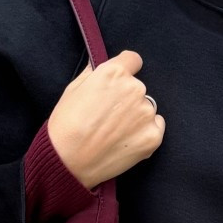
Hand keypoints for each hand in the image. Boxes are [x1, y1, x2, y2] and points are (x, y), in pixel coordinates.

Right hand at [46, 49, 164, 189]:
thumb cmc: (66, 125)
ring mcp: (146, 113)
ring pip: (146, 108)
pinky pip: (156, 127)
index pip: (133, 60)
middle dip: (126, 97)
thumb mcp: (73, 89)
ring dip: (136, 116)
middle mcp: (135, 89)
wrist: (68, 162)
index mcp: (114, 73)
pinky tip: (125, 141)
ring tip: (114, 132)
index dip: (125, 70)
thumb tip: (102, 66)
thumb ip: (93, 73)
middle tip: (108, 115)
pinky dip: (145, 132)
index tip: (118, 83)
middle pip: (138, 87)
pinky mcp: (154, 136)